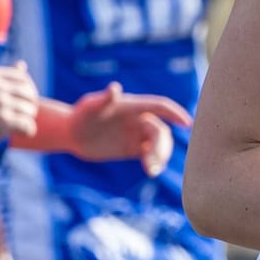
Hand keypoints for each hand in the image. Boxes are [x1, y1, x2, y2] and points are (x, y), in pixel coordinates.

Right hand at [0, 61, 40, 153]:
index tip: (22, 103)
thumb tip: (22, 64)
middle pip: (30, 94)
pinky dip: (28, 131)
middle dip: (29, 107)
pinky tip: (21, 134)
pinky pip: (28, 125)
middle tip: (20, 117)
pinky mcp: (2, 119)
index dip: (28, 92)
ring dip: (27, 121)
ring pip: (30, 111)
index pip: (23, 78)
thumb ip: (2, 78)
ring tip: (15, 127)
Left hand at [66, 80, 190, 172]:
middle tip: (152, 163)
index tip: (188, 123)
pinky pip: (151, 156)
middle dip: (161, 147)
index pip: (160, 107)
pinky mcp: (134, 149)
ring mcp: (137, 135)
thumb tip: (115, 88)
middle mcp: (139, 120)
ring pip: (159, 145)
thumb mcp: (90, 107)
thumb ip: (103, 99)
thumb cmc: (80, 115)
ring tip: (151, 171)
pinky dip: (155, 163)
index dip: (175, 113)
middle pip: (161, 131)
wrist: (72, 133)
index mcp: (133, 106)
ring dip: (160, 157)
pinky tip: (152, 171)